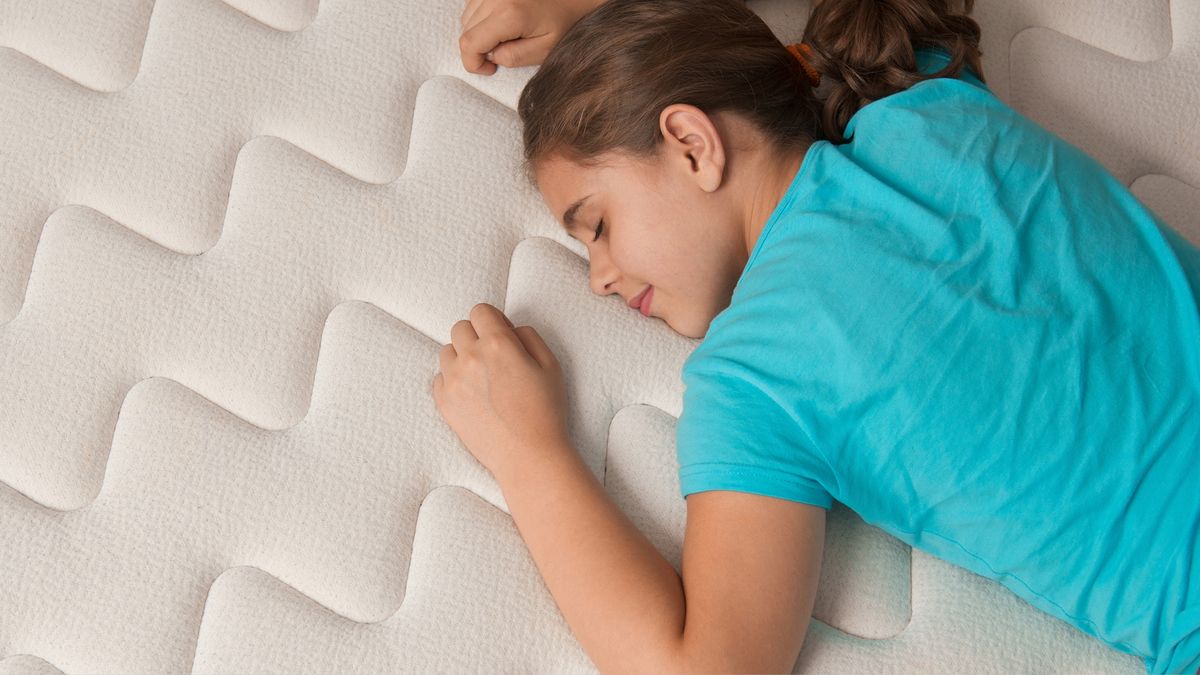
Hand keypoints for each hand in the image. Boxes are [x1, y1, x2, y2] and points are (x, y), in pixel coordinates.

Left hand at [432, 303, 571, 480]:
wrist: (528, 456)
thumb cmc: (545, 412)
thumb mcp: (551, 365)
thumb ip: (529, 336)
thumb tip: (510, 329)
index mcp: (498, 344)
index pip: (480, 311)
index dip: (492, 320)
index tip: (500, 334)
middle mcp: (471, 358)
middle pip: (460, 328)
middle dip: (476, 336)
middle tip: (493, 357)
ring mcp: (453, 381)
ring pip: (447, 352)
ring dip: (462, 357)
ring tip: (482, 378)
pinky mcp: (444, 403)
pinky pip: (439, 377)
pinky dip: (453, 380)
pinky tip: (473, 394)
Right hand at [458, 0, 604, 74]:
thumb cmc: (564, 21)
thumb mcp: (544, 49)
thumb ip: (514, 57)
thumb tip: (492, 57)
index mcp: (509, 15)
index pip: (469, 43)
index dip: (473, 63)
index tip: (489, 69)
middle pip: (466, 30)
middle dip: (479, 48)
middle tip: (502, 53)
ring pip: (467, 17)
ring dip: (479, 32)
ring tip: (504, 36)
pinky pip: (474, 4)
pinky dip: (482, 17)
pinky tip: (501, 22)